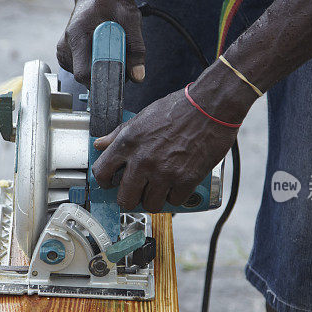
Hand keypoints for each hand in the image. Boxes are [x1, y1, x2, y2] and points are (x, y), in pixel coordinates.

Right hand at [57, 0, 145, 86]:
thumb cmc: (110, 1)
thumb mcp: (130, 18)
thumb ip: (136, 47)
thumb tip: (138, 76)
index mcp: (77, 36)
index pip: (84, 73)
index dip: (104, 79)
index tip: (120, 77)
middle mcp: (66, 45)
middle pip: (86, 77)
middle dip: (106, 74)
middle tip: (120, 58)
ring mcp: (64, 51)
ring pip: (85, 76)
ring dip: (102, 69)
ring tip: (110, 49)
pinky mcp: (66, 56)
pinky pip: (83, 71)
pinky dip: (95, 66)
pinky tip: (100, 50)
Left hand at [91, 87, 237, 211]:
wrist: (211, 107)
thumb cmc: (178, 108)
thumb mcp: (141, 117)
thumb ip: (118, 134)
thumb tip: (100, 144)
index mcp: (128, 143)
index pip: (101, 173)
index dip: (104, 183)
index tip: (111, 184)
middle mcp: (143, 160)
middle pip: (125, 199)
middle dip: (131, 198)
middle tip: (139, 192)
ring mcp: (164, 172)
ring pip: (150, 204)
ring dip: (155, 199)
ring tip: (161, 188)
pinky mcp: (186, 180)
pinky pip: (174, 202)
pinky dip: (176, 196)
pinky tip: (178, 184)